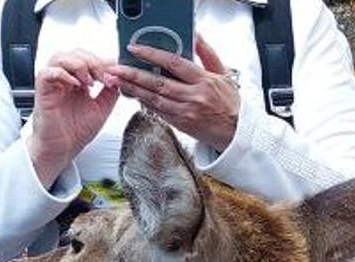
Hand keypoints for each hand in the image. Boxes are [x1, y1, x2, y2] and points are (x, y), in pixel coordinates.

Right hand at [29, 50, 120, 187]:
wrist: (63, 148)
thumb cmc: (77, 130)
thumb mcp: (102, 108)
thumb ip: (111, 91)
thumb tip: (119, 76)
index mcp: (79, 80)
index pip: (89, 58)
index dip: (103, 61)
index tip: (116, 74)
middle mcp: (65, 79)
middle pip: (75, 53)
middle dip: (93, 61)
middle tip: (103, 77)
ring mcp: (52, 84)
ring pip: (60, 57)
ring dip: (79, 65)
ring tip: (90, 81)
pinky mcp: (42, 91)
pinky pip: (47, 73)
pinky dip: (63, 74)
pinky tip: (75, 85)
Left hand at [106, 37, 240, 150]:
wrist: (238, 133)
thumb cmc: (230, 104)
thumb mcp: (223, 74)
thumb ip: (207, 54)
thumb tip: (196, 35)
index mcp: (204, 81)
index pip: (173, 63)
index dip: (152, 54)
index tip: (135, 49)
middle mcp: (194, 96)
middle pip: (158, 82)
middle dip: (133, 74)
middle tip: (116, 68)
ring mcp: (186, 112)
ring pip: (153, 98)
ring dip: (133, 89)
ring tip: (118, 81)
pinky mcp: (181, 124)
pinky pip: (158, 111)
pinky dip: (144, 102)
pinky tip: (133, 95)